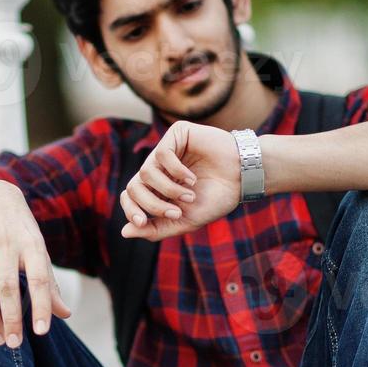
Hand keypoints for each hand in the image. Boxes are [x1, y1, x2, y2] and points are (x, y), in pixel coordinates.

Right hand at [0, 179, 71, 347]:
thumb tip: (65, 315)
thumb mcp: (39, 250)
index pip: (39, 280)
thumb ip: (49, 283)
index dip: (41, 306)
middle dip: (11, 319)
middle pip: (8, 288)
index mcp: (33, 245)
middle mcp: (7, 245)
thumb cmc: (21, 232)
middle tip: (14, 344)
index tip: (41, 332)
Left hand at [120, 120, 242, 241]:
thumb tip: (124, 232)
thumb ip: (156, 229)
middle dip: (151, 204)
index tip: (143, 222)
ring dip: (168, 189)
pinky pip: (161, 155)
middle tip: (175, 212)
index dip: (131, 210)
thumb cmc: (217, 199)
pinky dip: (176, 172)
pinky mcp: (176, 134)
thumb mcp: (185, 220)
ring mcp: (166, 150)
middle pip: (134, 186)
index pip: (130, 196)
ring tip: (189, 195)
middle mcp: (159, 168)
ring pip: (146, 172)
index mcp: (158, 187)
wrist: (243, 179)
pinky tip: (192, 179)